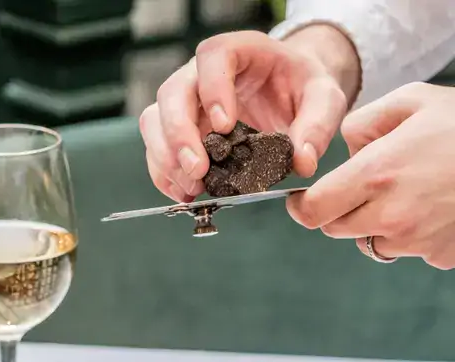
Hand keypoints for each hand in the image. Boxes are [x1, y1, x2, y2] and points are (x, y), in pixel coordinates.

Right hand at [139, 28, 353, 202]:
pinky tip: (186, 193)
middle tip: (198, 170)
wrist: (287, 97)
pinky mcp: (177, 132)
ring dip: (166, 159)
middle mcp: (202, 75)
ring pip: (154, 122)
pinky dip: (166, 176)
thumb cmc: (300, 89)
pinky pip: (157, 151)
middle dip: (178, 135)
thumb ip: (317, 126)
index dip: (213, 89)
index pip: (212, 57)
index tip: (225, 126)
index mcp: (239, 52)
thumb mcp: (323, 99)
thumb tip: (303, 162)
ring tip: (192, 186)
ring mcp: (185, 104)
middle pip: (172, 94)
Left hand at [288, 83, 454, 269]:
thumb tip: (342, 148)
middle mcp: (392, 215)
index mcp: (376, 175)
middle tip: (365, 187)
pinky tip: (435, 207)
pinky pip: (409, 250)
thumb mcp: (412, 101)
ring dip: (377, 224)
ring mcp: (416, 241)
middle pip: (335, 230)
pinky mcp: (439, 255)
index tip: (301, 200)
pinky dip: (413, 234)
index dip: (301, 207)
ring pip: (371, 242)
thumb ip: (363, 122)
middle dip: (339, 210)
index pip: (312, 211)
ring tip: (412, 192)